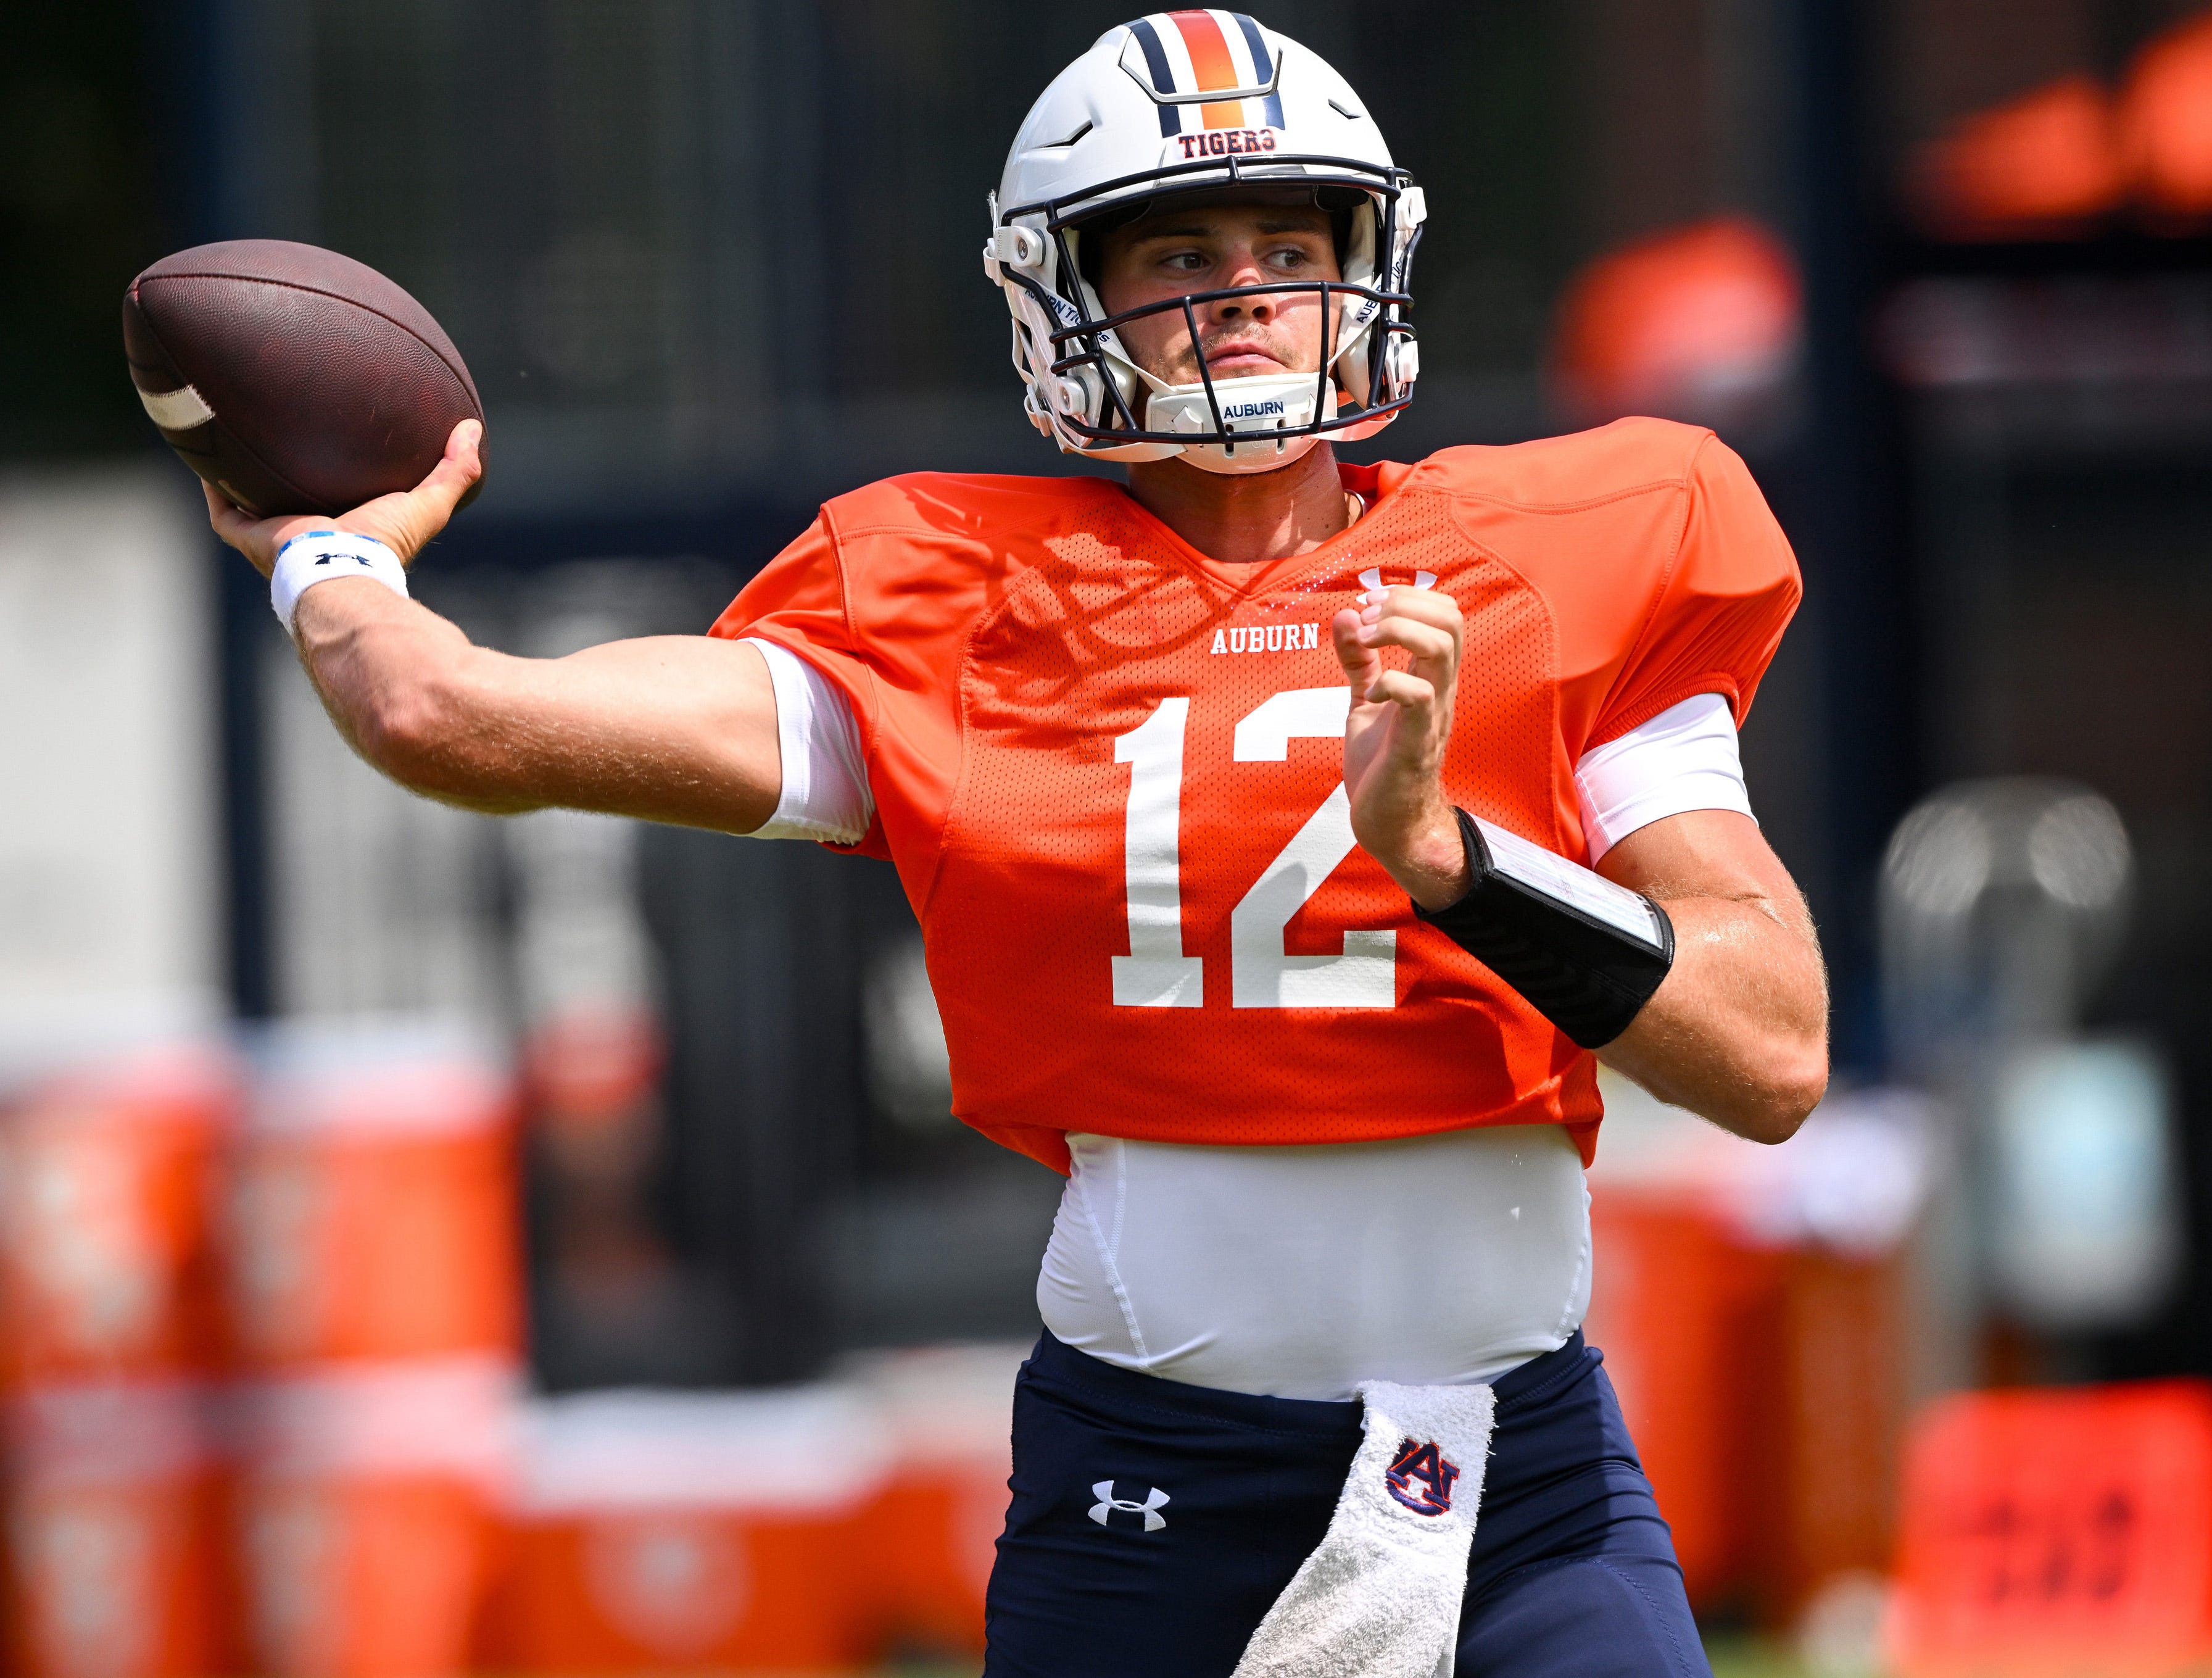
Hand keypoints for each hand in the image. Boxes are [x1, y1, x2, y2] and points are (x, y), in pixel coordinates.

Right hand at [204, 418, 483, 578]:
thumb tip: (474, 429)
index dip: (333, 475)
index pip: (336, 500)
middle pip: (288, 499)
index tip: (334, 445)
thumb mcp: (426, 503)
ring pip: (249, 501)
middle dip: (283, 473)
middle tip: (278, 434)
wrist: (341, 571)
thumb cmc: (383, 546)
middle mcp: (304, 533)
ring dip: (241, 474)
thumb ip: (455, 470)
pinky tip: (203, 452)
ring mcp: (271, 535)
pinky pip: (222, 507)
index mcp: (342, 528)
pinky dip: (211, 484)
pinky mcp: (246, 535)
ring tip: (232, 434)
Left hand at [1332, 584, 1469, 909]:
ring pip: (1441, 647)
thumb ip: (1358, 660)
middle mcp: (1441, 688)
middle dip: (1402, 605)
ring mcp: (1433, 714)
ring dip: (1396, 632)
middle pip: (1450, 618)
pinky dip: (1389, 683)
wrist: (1389, 822)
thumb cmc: (1381, 763)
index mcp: (1431, 675)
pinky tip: (1370, 693)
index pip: (1444, 611)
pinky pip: (1419, 696)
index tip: (1366, 610)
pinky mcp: (1417, 742)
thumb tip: (1344, 614)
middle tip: (1365, 624)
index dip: (1406, 596)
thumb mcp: (1365, 701)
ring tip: (1365, 645)